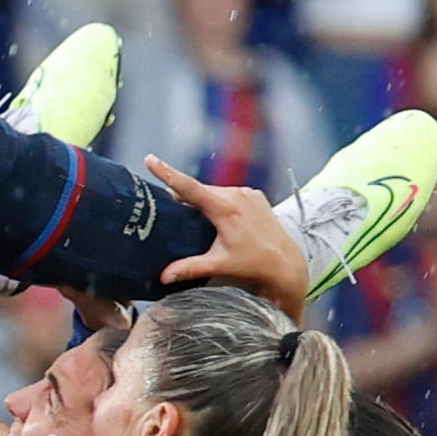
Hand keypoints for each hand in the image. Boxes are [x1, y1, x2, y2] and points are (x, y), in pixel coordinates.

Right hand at [151, 155, 308, 322]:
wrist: (287, 263)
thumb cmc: (254, 264)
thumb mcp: (219, 264)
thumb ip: (190, 268)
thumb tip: (163, 276)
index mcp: (224, 209)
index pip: (189, 187)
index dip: (167, 172)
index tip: (149, 159)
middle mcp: (236, 195)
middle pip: (199, 190)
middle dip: (182, 195)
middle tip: (169, 207)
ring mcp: (247, 193)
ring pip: (213, 191)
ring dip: (202, 199)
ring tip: (195, 217)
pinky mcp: (255, 195)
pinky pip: (228, 193)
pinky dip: (218, 200)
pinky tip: (219, 217)